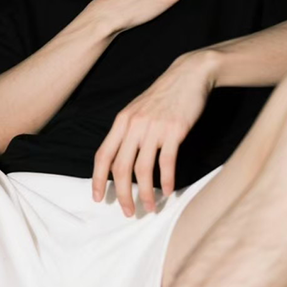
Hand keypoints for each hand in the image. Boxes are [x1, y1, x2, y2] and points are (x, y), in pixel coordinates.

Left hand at [92, 51, 218, 214]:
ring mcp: (154, 128)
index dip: (97, 180)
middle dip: (122, 194)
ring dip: (146, 193)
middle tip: (127, 212)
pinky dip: (167, 180)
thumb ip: (127, 132)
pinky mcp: (174, 130)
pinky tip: (168, 191)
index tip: (98, 198)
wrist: (189, 74)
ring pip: (143, 169)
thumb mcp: (137, 110)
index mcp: (121, 122)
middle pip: (121, 168)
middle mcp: (134, 125)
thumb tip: (119, 161)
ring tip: (149, 207)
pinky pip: (166, 162)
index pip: (103, 156)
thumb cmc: (163, 96)